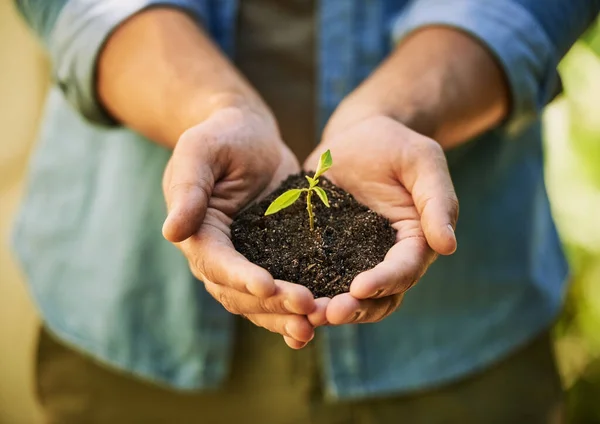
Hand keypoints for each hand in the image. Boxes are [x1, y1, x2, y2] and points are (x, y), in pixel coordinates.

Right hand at [162, 105, 326, 347]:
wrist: (249, 137)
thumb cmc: (222, 136)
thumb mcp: (201, 151)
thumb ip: (188, 188)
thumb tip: (172, 232)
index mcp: (198, 233)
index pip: (215, 262)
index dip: (239, 277)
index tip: (267, 286)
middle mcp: (218, 256)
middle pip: (239, 292)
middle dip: (272, 303)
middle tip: (306, 308)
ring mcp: (246, 261)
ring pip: (260, 302)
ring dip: (284, 316)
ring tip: (316, 325)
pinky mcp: (273, 259)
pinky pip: (281, 291)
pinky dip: (295, 309)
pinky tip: (319, 323)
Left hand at [304, 113, 457, 324]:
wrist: (357, 136)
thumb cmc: (396, 145)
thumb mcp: (423, 162)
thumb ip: (437, 201)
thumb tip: (448, 246)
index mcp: (415, 242)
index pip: (404, 270)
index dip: (384, 282)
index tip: (359, 287)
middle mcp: (385, 259)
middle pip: (377, 297)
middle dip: (354, 309)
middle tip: (326, 313)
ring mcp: (353, 259)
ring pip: (346, 297)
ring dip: (328, 309)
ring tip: (304, 313)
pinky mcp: (323, 251)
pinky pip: (315, 278)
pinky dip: (304, 292)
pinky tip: (282, 297)